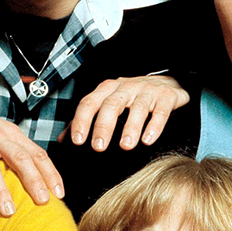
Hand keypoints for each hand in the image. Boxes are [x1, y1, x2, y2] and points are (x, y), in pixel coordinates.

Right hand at [0, 100, 63, 216]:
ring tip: (9, 211)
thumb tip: (37, 175)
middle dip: (34, 181)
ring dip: (1, 191)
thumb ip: (15, 149)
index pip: (37, 154)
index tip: (60, 193)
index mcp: (11, 133)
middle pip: (20, 159)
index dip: (50, 174)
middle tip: (43, 202)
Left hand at [66, 74, 189, 151]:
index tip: (77, 141)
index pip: (89, 102)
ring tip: (125, 146)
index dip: (81, 121)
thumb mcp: (107, 103)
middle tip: (98, 147)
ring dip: (130, 127)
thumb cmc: (131, 97)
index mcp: (107, 89)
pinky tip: (148, 140)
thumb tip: (63, 140)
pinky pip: (160, 111)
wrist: (167, 83)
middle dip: (103, 126)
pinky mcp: (166, 97)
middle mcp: (125, 87)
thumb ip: (86, 120)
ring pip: (137, 108)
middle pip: (111, 105)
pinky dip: (154, 126)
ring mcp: (147, 90)